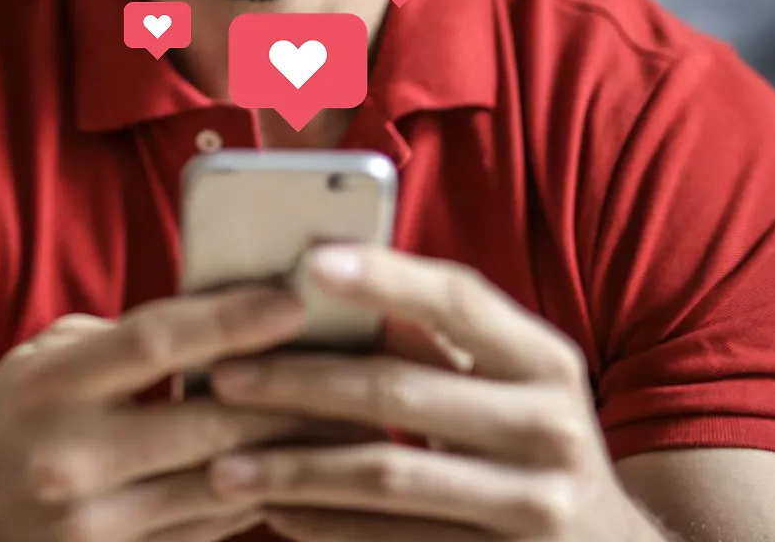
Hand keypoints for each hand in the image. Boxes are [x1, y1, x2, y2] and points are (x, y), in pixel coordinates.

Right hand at [0, 285, 365, 541]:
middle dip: (289, 393)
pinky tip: (303, 469)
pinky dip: (260, 497)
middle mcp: (70, 459)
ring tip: (353, 415)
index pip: (155, 342)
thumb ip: (117, 339)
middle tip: (355, 361)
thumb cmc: (16, 427)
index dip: (230, 317)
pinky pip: (211, 530)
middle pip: (206, 422)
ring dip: (292, 452)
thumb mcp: (41, 363)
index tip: (294, 298)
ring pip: (223, 485)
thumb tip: (216, 314)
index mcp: (51, 386)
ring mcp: (94, 528)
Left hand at [202, 247, 661, 540]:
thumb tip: (331, 282)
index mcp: (545, 360)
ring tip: (224, 461)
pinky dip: (325, 527)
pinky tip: (274, 512)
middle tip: (224, 374)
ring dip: (294, 466)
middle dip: (301, 380)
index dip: (385, 275)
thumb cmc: (534, 444)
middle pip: (401, 390)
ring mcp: (533, 506)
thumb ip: (442, 341)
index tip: (308, 259)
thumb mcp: (513, 384)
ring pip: (386, 476)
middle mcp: (551, 427)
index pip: (459, 299)